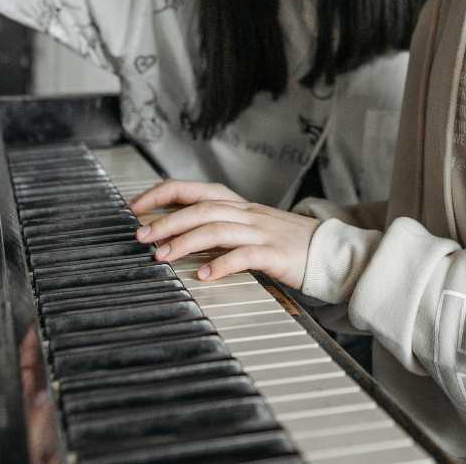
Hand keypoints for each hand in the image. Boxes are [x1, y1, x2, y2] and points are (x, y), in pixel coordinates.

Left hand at [128, 179, 316, 287]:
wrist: (330, 252)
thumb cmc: (285, 243)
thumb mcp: (248, 228)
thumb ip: (218, 227)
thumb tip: (177, 231)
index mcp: (238, 205)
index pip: (193, 189)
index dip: (162, 195)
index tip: (135, 207)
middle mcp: (247, 213)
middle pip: (200, 208)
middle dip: (166, 221)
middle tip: (140, 237)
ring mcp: (261, 232)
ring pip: (216, 228)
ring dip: (184, 242)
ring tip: (162, 257)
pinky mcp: (275, 254)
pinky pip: (243, 256)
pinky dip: (220, 265)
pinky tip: (203, 276)